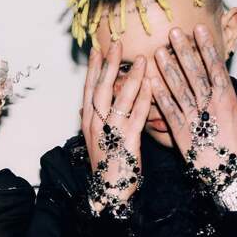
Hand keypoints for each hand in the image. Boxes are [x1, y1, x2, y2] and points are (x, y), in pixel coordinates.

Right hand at [81, 41, 150, 215]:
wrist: (107, 193)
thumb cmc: (105, 166)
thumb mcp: (93, 141)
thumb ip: (91, 121)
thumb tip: (84, 107)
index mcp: (88, 122)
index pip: (89, 89)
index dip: (94, 68)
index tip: (98, 49)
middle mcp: (96, 124)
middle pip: (101, 88)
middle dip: (110, 65)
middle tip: (117, 44)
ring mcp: (110, 132)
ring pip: (120, 99)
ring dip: (132, 77)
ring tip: (142, 58)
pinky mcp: (127, 142)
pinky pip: (136, 116)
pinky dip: (144, 99)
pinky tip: (152, 86)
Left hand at [148, 25, 236, 173]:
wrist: (231, 177)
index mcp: (228, 100)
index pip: (215, 67)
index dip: (206, 47)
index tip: (198, 30)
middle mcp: (209, 106)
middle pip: (194, 73)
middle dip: (183, 51)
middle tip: (172, 33)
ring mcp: (194, 118)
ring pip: (178, 89)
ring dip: (167, 69)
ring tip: (157, 52)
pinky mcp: (180, 132)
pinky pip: (168, 110)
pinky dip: (159, 96)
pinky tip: (150, 82)